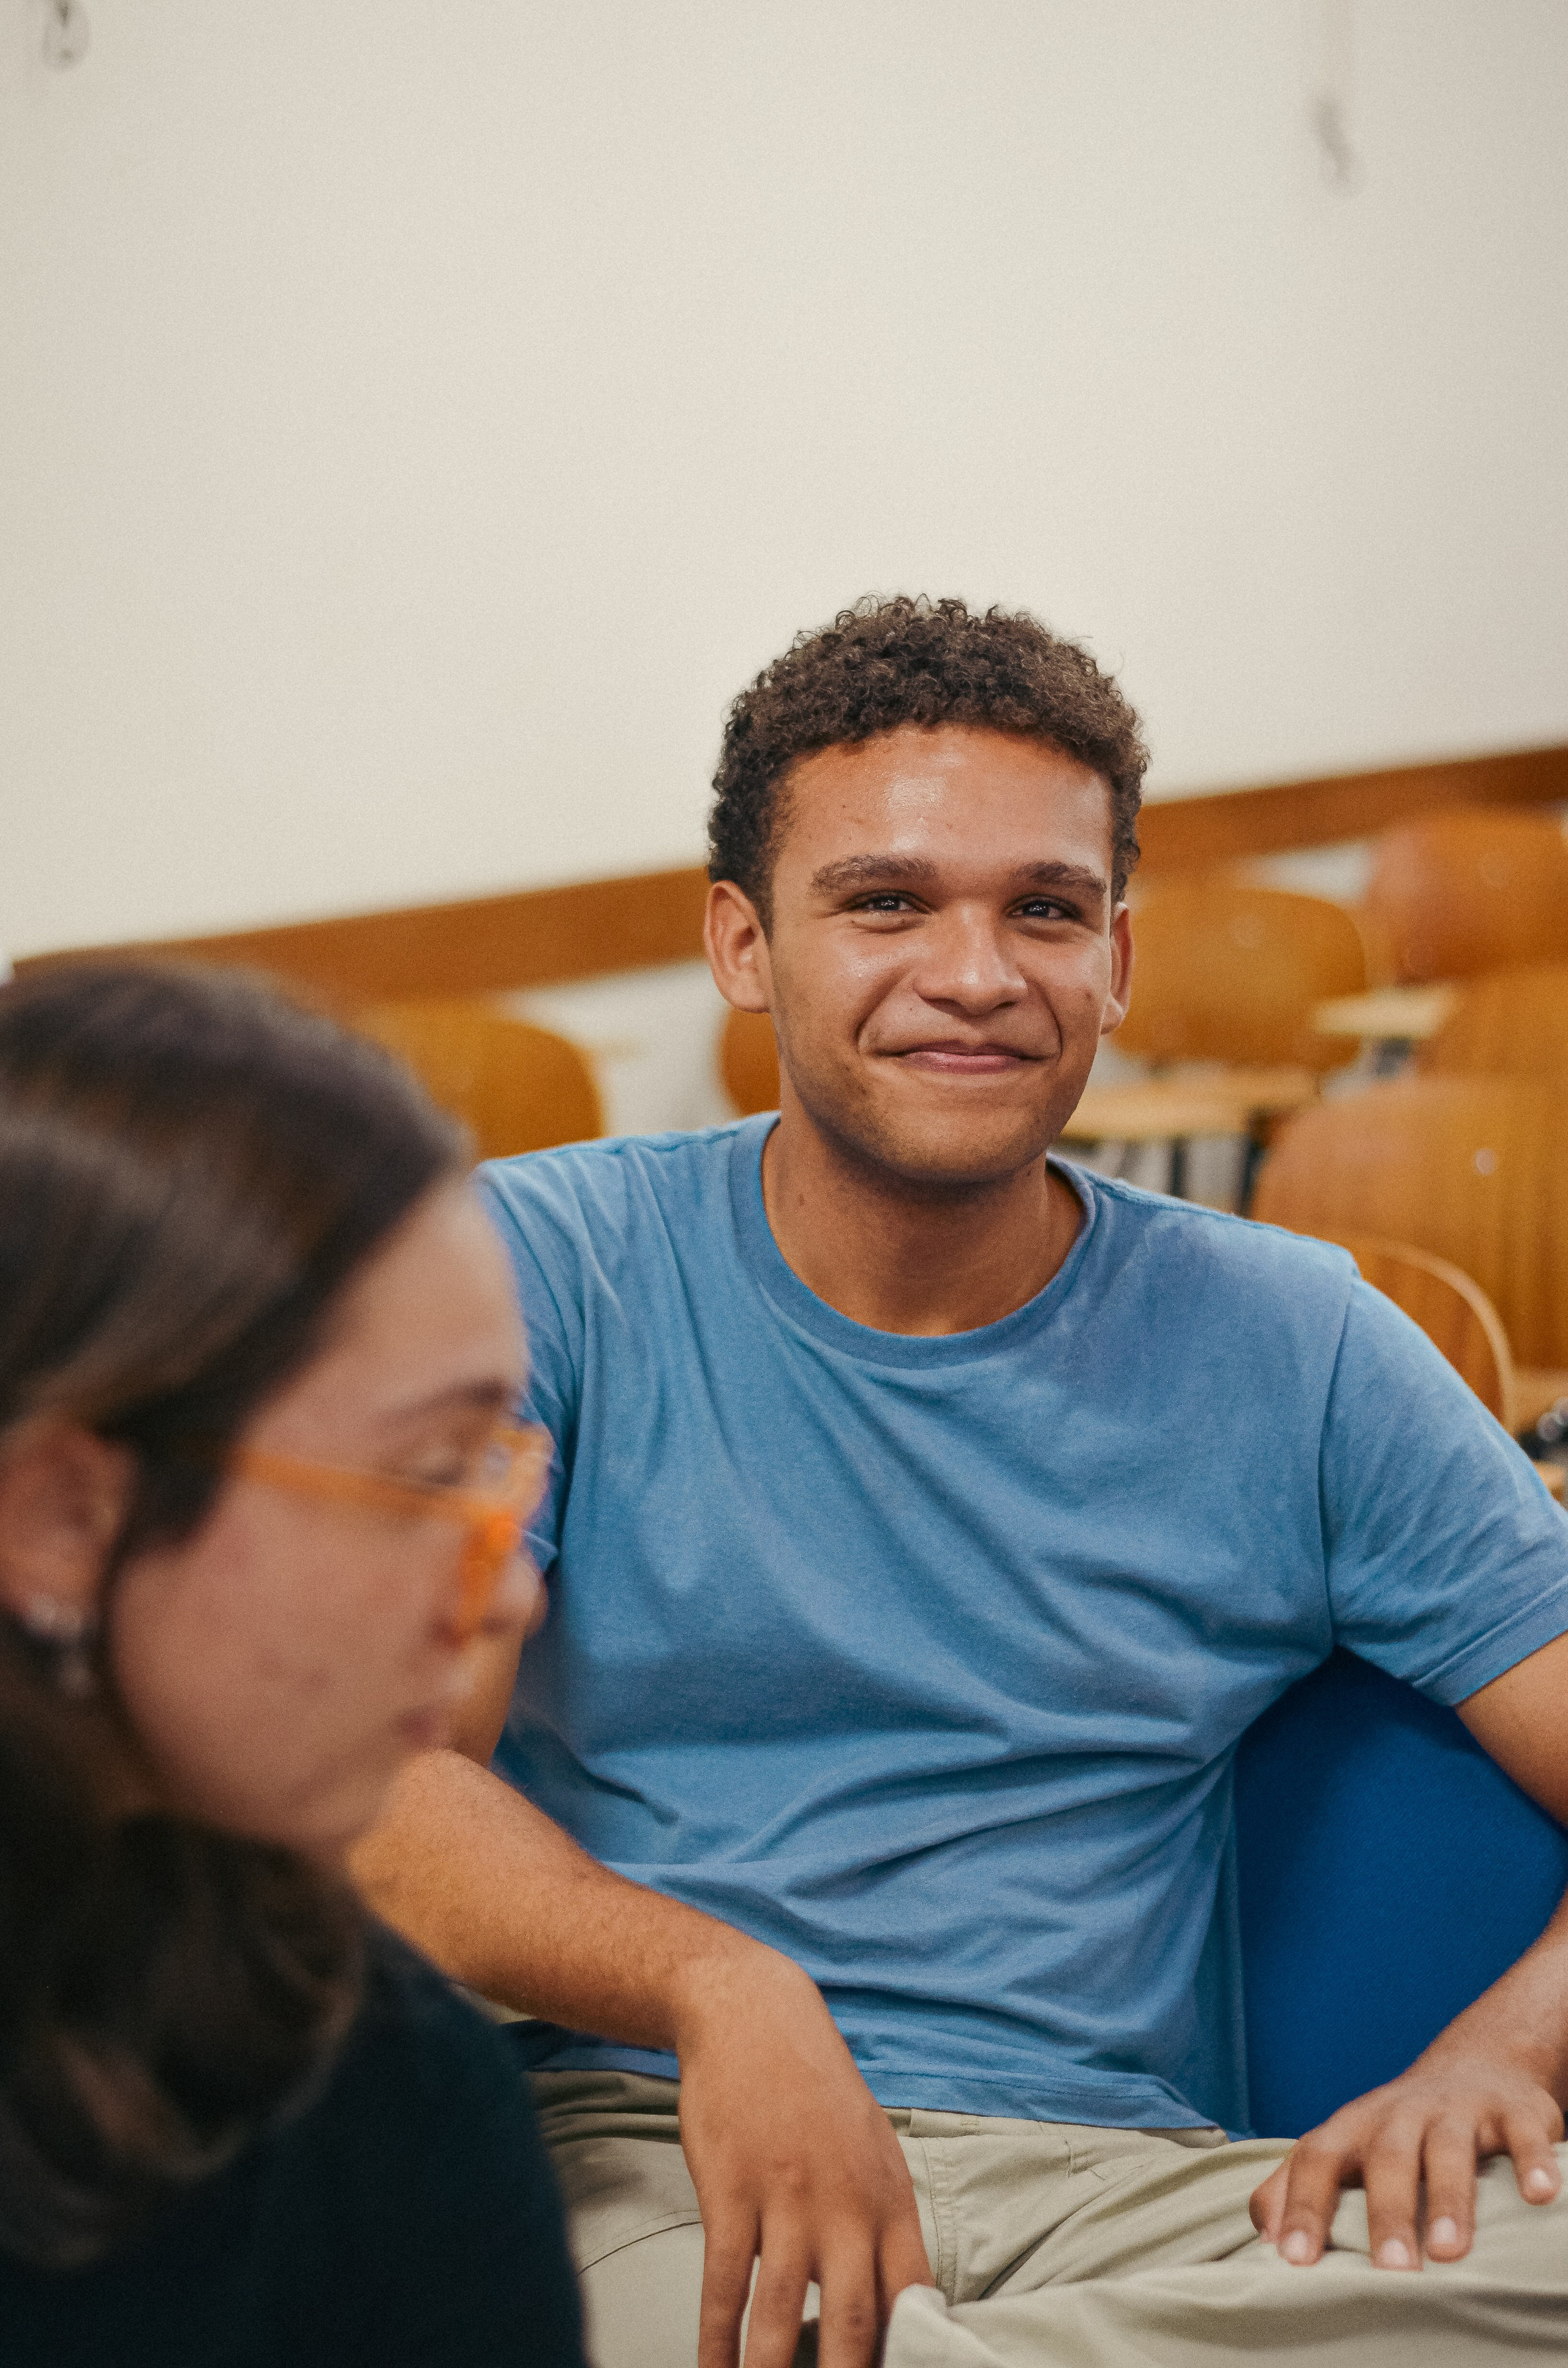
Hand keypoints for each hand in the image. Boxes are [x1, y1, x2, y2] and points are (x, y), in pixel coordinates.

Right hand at [673, 1949, 934, 2367]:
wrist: (754, 2016)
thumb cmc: (815, 2092)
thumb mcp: (872, 2150)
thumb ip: (883, 2226)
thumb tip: (899, 2307)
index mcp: (891, 2199)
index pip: (914, 2298)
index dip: (912, 2357)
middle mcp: (846, 2204)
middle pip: (854, 2320)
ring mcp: (786, 2197)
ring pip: (779, 2314)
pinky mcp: (731, 2190)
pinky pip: (724, 2283)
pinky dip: (716, 2339)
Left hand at [1249, 2050, 1564, 2268]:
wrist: (1473, 2067)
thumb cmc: (1396, 2130)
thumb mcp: (1346, 2148)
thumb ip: (1295, 2186)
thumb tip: (1262, 2235)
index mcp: (1353, 2127)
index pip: (1317, 2159)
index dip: (1302, 2205)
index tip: (1294, 2259)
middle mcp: (1401, 2114)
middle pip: (1388, 2158)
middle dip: (1386, 2213)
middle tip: (1390, 2269)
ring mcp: (1457, 2111)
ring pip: (1449, 2150)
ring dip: (1450, 2199)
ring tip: (1449, 2250)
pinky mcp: (1512, 2112)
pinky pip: (1523, 2136)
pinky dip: (1532, 2164)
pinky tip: (1540, 2196)